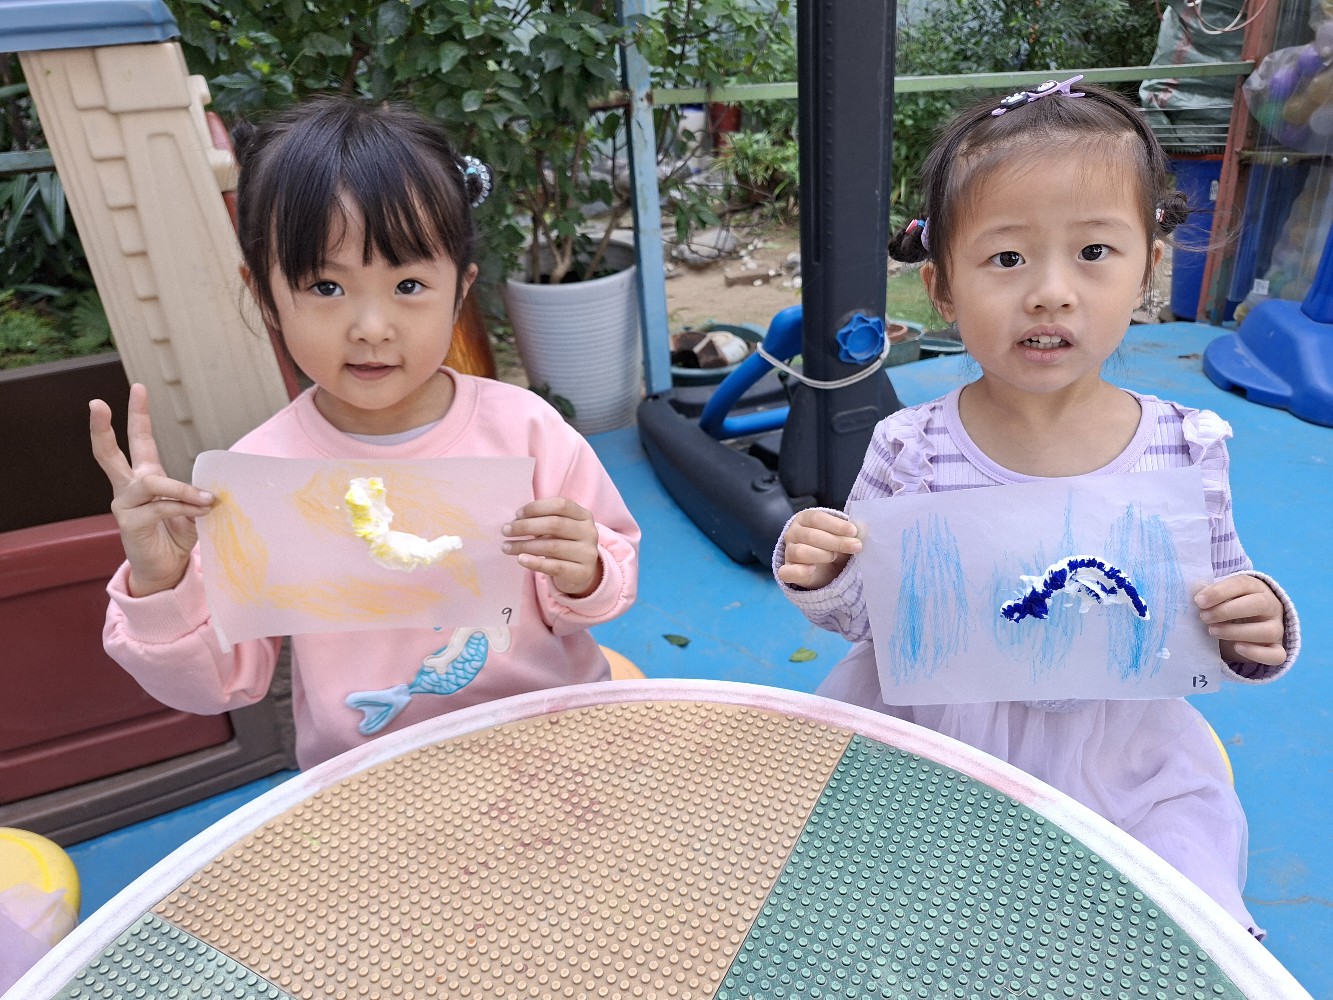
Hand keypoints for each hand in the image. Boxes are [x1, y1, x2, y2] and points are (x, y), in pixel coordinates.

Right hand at [90, 383, 214, 596]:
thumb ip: (194, 496)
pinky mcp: (129, 523)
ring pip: (150, 483)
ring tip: (207, 499)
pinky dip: (183, 507)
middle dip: (103, 428)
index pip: (139, 440)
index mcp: (145, 476)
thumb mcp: (190, 510)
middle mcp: (129, 487)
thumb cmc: (177, 535)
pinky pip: (160, 508)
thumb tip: (212, 491)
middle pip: (109, 453)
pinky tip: (202, 510)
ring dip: (182, 489)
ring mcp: (125, 504)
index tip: (139, 387)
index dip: (138, 414)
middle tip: (96, 403)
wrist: (166, 568)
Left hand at [502, 497, 600, 597]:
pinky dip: (535, 562)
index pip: (561, 505)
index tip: (517, 515)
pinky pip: (555, 567)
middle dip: (526, 526)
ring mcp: (587, 553)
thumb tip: (515, 520)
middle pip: (555, 524)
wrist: (582, 573)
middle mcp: (589, 532)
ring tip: (506, 547)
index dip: (537, 507)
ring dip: (524, 546)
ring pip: (552, 546)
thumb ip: (544, 520)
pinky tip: (520, 559)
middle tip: (505, 530)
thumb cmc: (565, 544)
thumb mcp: (561, 529)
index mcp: (584, 516)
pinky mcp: (581, 573)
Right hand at [776, 509, 861, 589]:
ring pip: (800, 552)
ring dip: (822, 554)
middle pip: (811, 535)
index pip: (817, 518)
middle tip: (856, 547)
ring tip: (834, 557)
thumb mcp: (842, 536)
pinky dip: (799, 571)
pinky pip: (786, 572)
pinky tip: (812, 569)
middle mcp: (793, 533)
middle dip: (836, 542)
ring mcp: (788, 552)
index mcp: (805, 519)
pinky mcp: (787, 571)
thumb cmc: (834, 546)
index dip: (836, 525)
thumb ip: (850, 532)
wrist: (825, 568)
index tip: (854, 531)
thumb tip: (863, 529)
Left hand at [1195, 575, 1286, 666]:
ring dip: (1237, 632)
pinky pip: (1276, 655)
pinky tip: (1237, 648)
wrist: (1242, 628)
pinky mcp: (1278, 649)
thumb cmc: (1225, 608)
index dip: (1219, 592)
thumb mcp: (1217, 598)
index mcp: (1255, 588)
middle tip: (1204, 617)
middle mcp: (1271, 606)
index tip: (1199, 601)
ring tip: (1213, 631)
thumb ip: (1208, 594)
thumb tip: (1196, 589)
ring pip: (1268, 631)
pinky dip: (1257, 653)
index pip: (1242, 584)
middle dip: (1227, 611)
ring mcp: (1277, 628)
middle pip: (1258, 604)